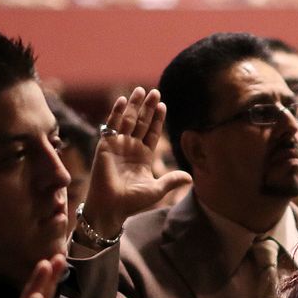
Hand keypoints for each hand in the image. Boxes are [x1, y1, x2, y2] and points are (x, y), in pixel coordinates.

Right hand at [84, 88, 191, 236]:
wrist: (111, 207)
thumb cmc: (132, 202)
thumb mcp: (156, 189)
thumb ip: (172, 180)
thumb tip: (191, 178)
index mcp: (143, 156)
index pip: (151, 132)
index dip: (157, 119)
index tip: (163, 105)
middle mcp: (130, 148)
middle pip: (141, 122)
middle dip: (148, 107)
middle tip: (155, 92)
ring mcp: (118, 145)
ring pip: (128, 120)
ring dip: (134, 105)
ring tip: (141, 90)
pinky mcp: (106, 145)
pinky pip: (111, 125)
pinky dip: (116, 113)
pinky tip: (123, 100)